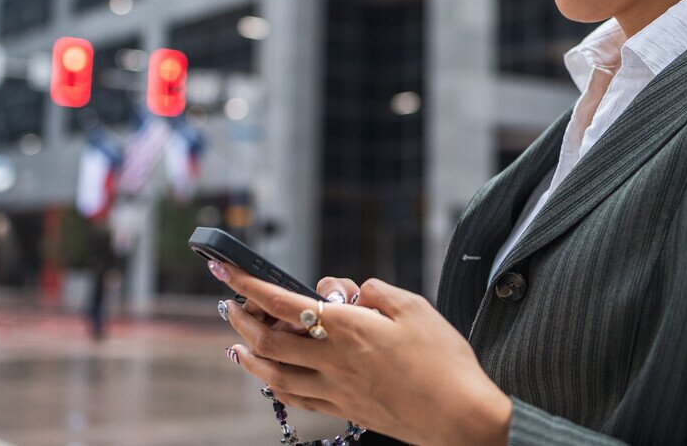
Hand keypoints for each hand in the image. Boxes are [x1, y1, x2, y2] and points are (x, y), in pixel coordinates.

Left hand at [209, 260, 511, 445]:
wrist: (461, 418)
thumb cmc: (444, 360)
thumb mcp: (414, 307)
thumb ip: (375, 292)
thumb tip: (349, 291)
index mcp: (347, 328)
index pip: (283, 302)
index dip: (248, 283)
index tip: (225, 268)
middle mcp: (333, 360)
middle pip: (268, 340)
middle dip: (241, 319)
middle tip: (229, 303)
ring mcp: (336, 390)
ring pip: (275, 374)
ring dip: (249, 355)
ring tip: (237, 343)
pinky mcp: (346, 410)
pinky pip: (298, 398)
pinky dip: (275, 384)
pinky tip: (270, 378)